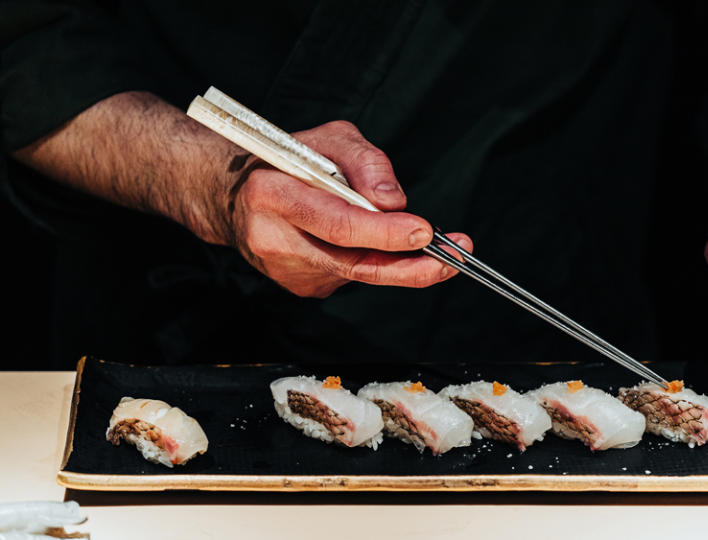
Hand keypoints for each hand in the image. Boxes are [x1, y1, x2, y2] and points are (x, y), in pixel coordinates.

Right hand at [228, 120, 471, 297]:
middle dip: (410, 266)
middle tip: (454, 259)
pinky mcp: (303, 287)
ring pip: (359, 271)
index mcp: (272, 196)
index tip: (425, 231)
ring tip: (418, 235)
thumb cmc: (284, 161)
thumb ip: (364, 161)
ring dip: (399, 259)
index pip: (337, 223)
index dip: (384, 232)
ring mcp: (288, 272)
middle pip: (353, 263)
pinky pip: (352, 274)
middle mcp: (275, 242)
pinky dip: (374, 258)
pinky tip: (369, 239)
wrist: (232, 200)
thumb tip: (393, 201)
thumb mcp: (325, 139)